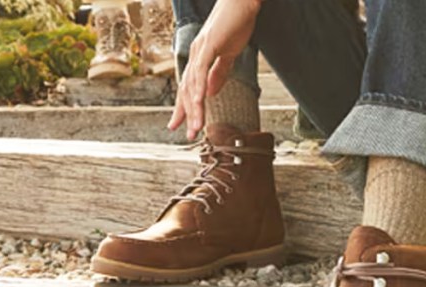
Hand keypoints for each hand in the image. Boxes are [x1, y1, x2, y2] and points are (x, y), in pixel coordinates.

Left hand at [168, 0, 262, 139]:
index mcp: (199, 58)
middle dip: (186, 114)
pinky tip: (199, 102)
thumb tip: (211, 92)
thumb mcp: (228, 54)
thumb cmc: (237, 24)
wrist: (243, 2)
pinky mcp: (209, 45)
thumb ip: (219, 72)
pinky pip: (202, 70)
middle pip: (186, 90)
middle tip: (186, 135)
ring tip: (196, 127)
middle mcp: (195, 55)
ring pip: (193, 85)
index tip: (182, 126)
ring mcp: (200, 50)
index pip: (189, 87)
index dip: (185, 108)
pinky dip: (199, 88)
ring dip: (194, 108)